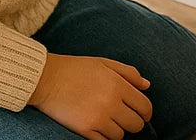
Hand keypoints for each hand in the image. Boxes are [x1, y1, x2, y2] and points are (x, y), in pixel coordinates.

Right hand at [29, 52, 152, 138]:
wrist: (49, 79)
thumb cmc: (77, 69)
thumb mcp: (106, 63)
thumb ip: (129, 73)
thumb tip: (147, 85)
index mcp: (118, 84)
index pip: (144, 106)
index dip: (147, 112)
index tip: (144, 114)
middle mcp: (111, 103)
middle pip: (135, 124)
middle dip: (134, 122)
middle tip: (127, 118)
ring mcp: (98, 118)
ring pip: (120, 136)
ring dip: (118, 130)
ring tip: (111, 121)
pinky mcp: (85, 130)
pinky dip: (105, 138)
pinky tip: (101, 129)